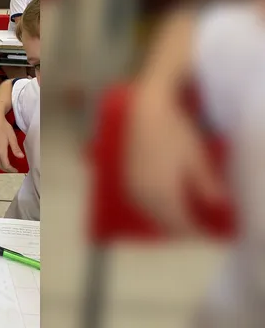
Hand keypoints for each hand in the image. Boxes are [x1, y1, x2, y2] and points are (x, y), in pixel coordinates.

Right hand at [0, 112, 23, 171]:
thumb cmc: (3, 126)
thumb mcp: (12, 137)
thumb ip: (16, 149)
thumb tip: (21, 157)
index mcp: (0, 151)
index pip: (5, 165)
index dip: (11, 169)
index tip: (15, 170)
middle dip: (5, 169)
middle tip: (11, 168)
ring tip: (5, 163)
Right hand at [126, 92, 222, 235]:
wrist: (145, 112)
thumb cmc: (175, 133)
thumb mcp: (198, 159)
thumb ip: (207, 185)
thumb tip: (218, 205)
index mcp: (162, 194)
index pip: (180, 224)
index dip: (196, 231)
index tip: (209, 232)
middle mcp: (143, 195)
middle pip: (164, 222)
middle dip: (181, 227)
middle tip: (199, 225)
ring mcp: (131, 187)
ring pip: (150, 214)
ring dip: (166, 218)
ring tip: (183, 215)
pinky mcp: (125, 179)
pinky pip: (140, 203)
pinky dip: (154, 208)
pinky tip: (164, 203)